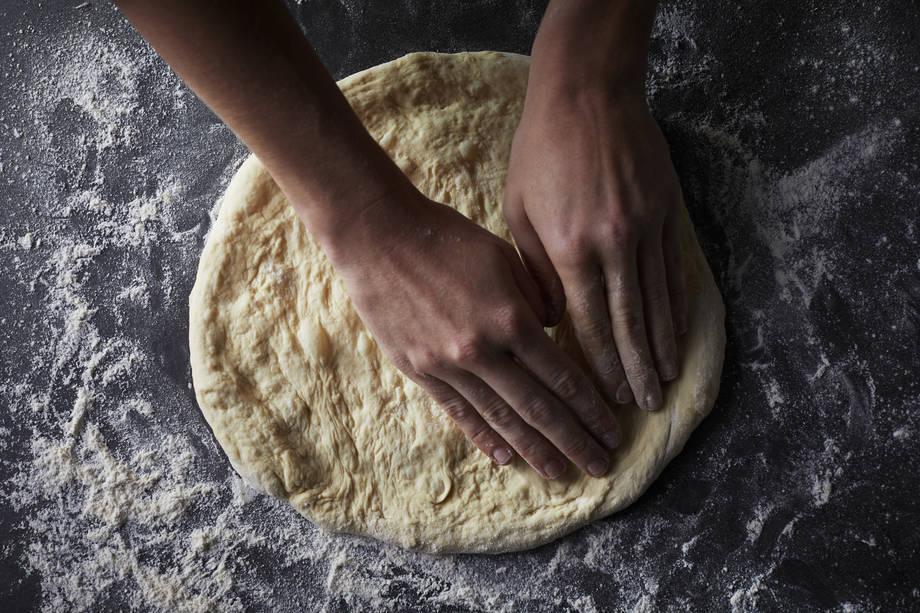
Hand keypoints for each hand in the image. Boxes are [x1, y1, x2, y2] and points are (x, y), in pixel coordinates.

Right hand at [319, 185, 621, 478]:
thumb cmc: (445, 237)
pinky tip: (504, 458)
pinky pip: (457, 411)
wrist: (377, 236)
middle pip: (538, 408)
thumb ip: (535, 296)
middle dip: (573, 440)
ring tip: (559, 472)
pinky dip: (483, 436)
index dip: (590, 407)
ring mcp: (446, 365)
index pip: (561, 376)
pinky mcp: (418, 370)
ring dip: (533, 449)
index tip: (612, 429)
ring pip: (500, 418)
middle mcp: (482, 351)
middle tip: (600, 465)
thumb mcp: (503, 256)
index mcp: (510, 318)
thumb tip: (552, 328)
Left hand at [503, 86, 687, 410]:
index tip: (610, 395)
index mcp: (569, 250)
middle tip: (645, 406)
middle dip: (637, 369)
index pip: (590, 323)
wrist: (587, 93)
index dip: (601, 364)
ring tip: (666, 381)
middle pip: (629, 323)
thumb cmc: (541, 153)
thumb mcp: (519, 212)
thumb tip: (555, 319)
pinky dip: (678, 307)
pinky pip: (675, 271)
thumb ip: (537, 271)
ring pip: (658, 302)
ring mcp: (645, 230)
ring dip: (662, 347)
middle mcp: (613, 246)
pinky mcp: (665, 213)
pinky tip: (679, 333)